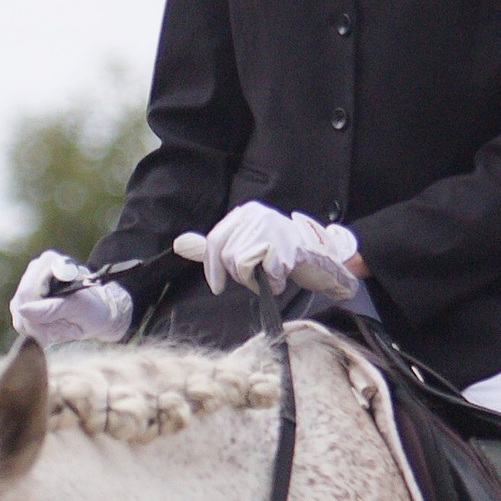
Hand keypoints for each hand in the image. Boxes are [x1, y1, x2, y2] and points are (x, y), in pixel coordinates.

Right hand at [8, 251, 133, 349]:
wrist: (97, 314)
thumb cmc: (93, 308)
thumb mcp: (78, 308)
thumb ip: (51, 309)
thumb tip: (23, 310)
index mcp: (50, 262)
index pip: (28, 292)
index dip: (36, 316)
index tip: (55, 329)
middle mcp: (35, 269)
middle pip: (21, 304)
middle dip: (39, 325)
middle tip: (61, 331)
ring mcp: (26, 285)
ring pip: (20, 316)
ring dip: (39, 330)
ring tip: (60, 328)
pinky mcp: (22, 301)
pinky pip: (21, 322)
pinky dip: (37, 331)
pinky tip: (52, 328)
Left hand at [175, 203, 363, 302]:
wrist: (321, 258)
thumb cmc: (282, 253)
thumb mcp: (244, 245)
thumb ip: (215, 246)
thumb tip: (180, 244)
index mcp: (243, 213)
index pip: (215, 241)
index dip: (212, 267)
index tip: (217, 287)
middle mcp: (255, 214)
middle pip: (227, 257)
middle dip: (240, 276)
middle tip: (258, 276)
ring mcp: (270, 228)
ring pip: (241, 266)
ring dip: (256, 281)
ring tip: (271, 274)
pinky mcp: (284, 245)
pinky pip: (264, 275)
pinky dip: (274, 284)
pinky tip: (284, 275)